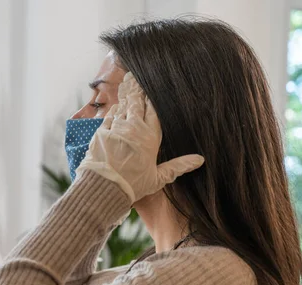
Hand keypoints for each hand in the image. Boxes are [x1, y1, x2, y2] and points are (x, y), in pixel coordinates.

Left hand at [76, 72, 203, 203]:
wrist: (104, 187)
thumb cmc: (133, 185)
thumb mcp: (158, 177)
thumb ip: (178, 166)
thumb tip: (200, 160)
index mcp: (150, 137)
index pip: (154, 111)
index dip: (153, 99)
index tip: (152, 90)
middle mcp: (134, 128)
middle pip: (137, 104)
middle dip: (138, 92)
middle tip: (138, 79)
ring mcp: (116, 128)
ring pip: (123, 108)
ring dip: (126, 98)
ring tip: (128, 85)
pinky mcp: (101, 132)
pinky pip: (109, 116)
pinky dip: (114, 111)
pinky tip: (116, 106)